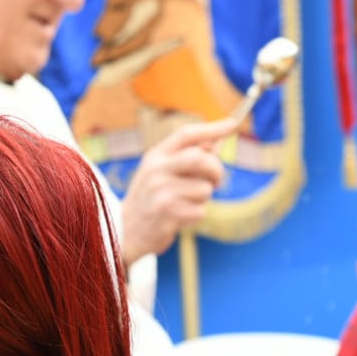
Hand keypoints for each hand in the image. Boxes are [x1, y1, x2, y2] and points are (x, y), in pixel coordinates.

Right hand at [120, 119, 237, 264]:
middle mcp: (156, 171)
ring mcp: (160, 192)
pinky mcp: (167, 214)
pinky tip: (180, 217)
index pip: (186, 135)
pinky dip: (196, 215)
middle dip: (216, 170)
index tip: (231, 124)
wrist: (125, 231)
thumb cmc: (150, 198)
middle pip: (200, 158)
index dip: (211, 128)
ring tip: (186, 203)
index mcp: (155, 156)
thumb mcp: (160, 172)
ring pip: (204, 189)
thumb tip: (216, 144)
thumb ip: (185, 157)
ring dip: (203, 199)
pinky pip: (200, 211)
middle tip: (215, 182)